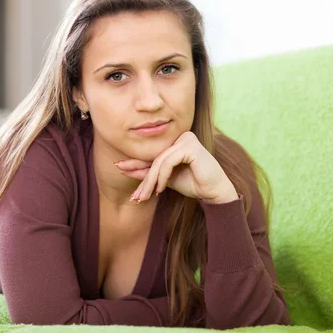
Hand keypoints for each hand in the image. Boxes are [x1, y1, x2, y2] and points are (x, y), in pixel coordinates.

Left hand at [114, 131, 238, 203]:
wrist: (213, 192)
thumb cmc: (192, 184)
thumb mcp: (164, 179)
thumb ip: (147, 172)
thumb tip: (122, 167)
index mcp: (175, 142)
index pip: (152, 154)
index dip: (135, 163)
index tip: (119, 168)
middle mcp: (180, 136)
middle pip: (155, 158)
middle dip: (143, 178)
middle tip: (135, 196)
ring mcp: (186, 139)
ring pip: (160, 161)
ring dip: (150, 181)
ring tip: (145, 196)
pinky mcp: (190, 146)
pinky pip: (168, 161)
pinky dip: (162, 176)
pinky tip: (160, 189)